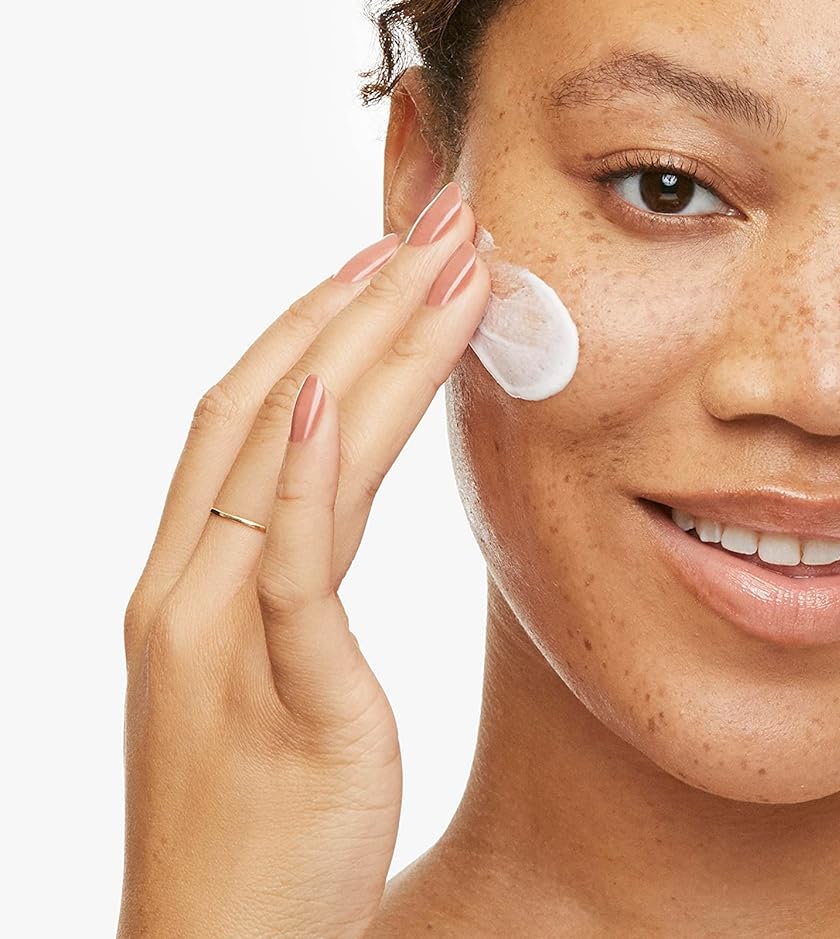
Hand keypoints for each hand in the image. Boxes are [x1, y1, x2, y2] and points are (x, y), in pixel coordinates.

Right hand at [118, 182, 491, 938]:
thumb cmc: (268, 830)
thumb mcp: (280, 680)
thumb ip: (297, 580)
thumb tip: (338, 491)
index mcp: (189, 582)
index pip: (246, 412)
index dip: (317, 322)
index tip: (389, 255)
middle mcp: (186, 589)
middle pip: (263, 401)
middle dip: (355, 301)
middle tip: (437, 220)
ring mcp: (215, 634)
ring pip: (283, 453)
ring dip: (366, 346)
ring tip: (443, 266)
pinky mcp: (269, 687)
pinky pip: (284, 559)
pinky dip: (297, 465)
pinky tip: (323, 390)